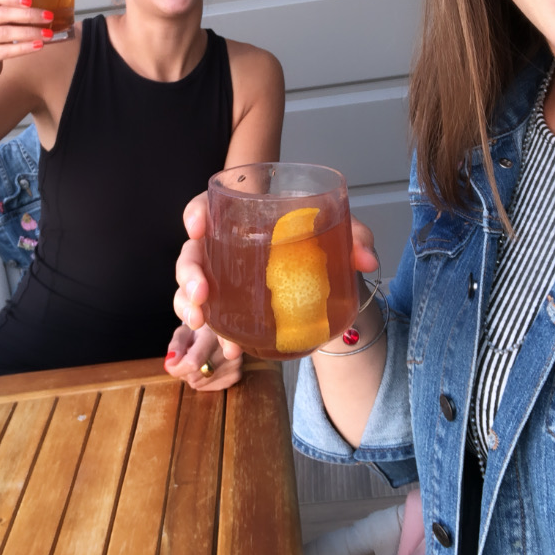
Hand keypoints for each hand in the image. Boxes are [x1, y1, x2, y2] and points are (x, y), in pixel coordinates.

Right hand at [0, 0, 53, 82]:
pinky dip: (25, 48)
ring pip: (5, 33)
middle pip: (2, 14)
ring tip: (47, 34)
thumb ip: (14, 11)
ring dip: (30, 32)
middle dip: (28, 15)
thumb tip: (44, 10)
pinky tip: (38, 45)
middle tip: (48, 17)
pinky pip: (7, 51)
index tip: (30, 0)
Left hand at [164, 323, 242, 391]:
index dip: (180, 368)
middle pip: (195, 376)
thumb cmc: (198, 330)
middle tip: (187, 357)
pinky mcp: (236, 375)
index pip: (193, 361)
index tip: (170, 365)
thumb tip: (170, 363)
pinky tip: (207, 367)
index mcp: (213, 333)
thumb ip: (175, 346)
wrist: (218, 331)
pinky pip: (209, 388)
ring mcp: (235, 363)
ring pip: (200, 383)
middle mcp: (230, 348)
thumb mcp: (183, 332)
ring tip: (199, 359)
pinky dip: (203, 381)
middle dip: (184, 370)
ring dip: (193, 376)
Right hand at [173, 193, 379, 355]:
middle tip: (200, 291)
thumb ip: (354, 238)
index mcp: (245, 218)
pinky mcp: (231, 308)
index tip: (196, 227)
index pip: (210, 206)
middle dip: (188, 272)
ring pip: (191, 287)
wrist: (325, 279)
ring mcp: (224, 280)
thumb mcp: (339, 235)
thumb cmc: (321, 244)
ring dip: (187, 304)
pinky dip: (216, 334)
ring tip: (200, 321)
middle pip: (192, 252)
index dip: (196, 213)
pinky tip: (230, 348)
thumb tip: (366, 259)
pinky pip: (212, 319)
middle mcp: (226, 246)